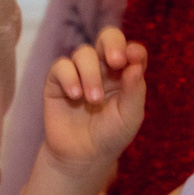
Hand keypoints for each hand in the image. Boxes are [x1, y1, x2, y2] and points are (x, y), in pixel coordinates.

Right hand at [41, 28, 146, 176]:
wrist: (82, 157)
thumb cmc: (111, 135)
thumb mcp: (130, 117)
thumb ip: (134, 91)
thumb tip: (136, 65)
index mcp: (125, 74)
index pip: (132, 51)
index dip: (133, 50)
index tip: (133, 59)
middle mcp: (103, 68)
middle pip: (108, 38)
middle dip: (112, 44)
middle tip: (115, 60)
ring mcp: (79, 72)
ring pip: (84, 53)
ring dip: (91, 74)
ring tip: (93, 100)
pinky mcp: (57, 81)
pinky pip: (61, 66)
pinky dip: (69, 77)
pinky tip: (75, 96)